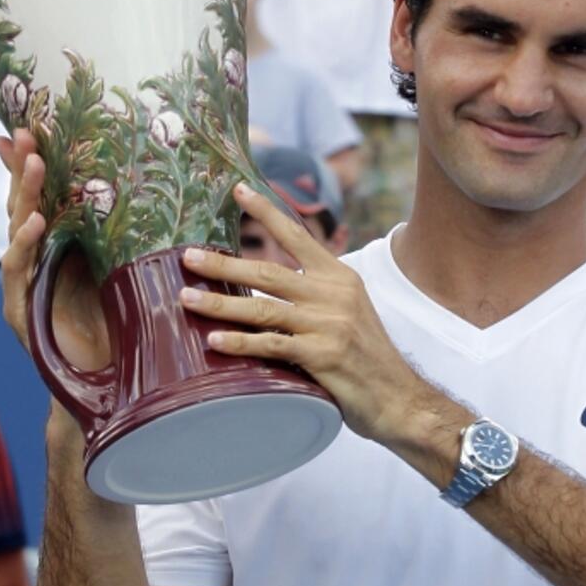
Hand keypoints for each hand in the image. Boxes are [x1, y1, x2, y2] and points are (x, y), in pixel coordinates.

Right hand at [0, 129, 109, 369]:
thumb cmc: (127, 326)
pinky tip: (35, 222)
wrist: (117, 385)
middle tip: (27, 131)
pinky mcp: (22, 314)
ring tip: (37, 162)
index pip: (44, 199)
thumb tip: (156, 195)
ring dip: (25, 196)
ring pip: (17, 232)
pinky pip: (18, 272)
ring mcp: (25, 288)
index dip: (35, 166)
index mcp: (62, 251)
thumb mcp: (130, 271)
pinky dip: (24, 245)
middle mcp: (38, 264)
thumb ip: (130, 238)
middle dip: (23, 169)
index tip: (32, 125)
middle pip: (24, 207)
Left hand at [178, 183, 424, 440]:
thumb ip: (316, 293)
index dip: (267, 212)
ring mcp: (327, 325)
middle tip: (188, 257)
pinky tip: (214, 342)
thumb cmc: (366, 355)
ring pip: (263, 308)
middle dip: (224, 264)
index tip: (239, 189)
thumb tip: (266, 286)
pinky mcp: (322, 356)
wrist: (398, 395)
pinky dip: (240, 343)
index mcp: (340, 277)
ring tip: (187, 299)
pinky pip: (272, 345)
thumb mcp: (349, 310)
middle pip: (268, 272)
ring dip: (221, 303)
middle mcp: (333, 295)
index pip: (298, 236)